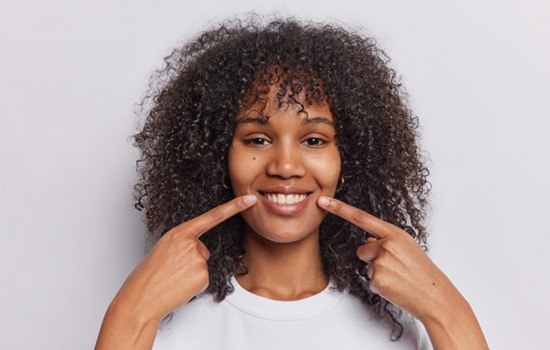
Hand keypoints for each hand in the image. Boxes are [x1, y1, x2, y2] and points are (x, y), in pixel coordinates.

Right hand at [110, 194, 256, 322]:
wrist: (142, 297)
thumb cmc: (150, 275)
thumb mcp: (164, 249)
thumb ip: (183, 244)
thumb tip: (198, 251)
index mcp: (179, 232)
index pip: (213, 216)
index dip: (234, 207)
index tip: (250, 199)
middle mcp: (190, 243)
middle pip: (203, 250)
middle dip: (191, 261)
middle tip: (171, 270)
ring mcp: (198, 259)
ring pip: (204, 265)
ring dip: (192, 273)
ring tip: (173, 278)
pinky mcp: (203, 276)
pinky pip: (205, 279)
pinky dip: (194, 285)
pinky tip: (180, 286)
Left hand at [317, 195, 454, 321]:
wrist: (435, 295)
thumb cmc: (422, 272)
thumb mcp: (407, 247)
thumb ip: (386, 240)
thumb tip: (368, 241)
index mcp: (394, 233)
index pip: (361, 217)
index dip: (340, 208)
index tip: (324, 201)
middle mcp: (386, 245)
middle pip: (362, 249)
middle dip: (373, 258)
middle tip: (396, 267)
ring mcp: (381, 262)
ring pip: (367, 266)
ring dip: (378, 273)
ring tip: (398, 277)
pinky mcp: (378, 279)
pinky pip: (370, 281)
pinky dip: (381, 286)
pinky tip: (396, 286)